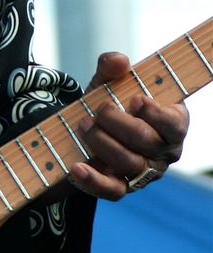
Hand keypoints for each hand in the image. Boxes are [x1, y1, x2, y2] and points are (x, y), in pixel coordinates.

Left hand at [68, 52, 188, 199]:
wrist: (85, 129)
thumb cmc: (109, 103)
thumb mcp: (107, 82)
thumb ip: (111, 68)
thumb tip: (118, 60)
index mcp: (172, 123)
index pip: (174, 124)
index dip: (156, 114)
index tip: (134, 99)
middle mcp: (164, 151)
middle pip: (148, 142)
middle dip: (119, 124)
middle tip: (98, 110)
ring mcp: (144, 172)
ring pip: (130, 164)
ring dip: (103, 143)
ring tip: (83, 126)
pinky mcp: (122, 188)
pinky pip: (112, 191)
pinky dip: (94, 180)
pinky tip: (77, 167)